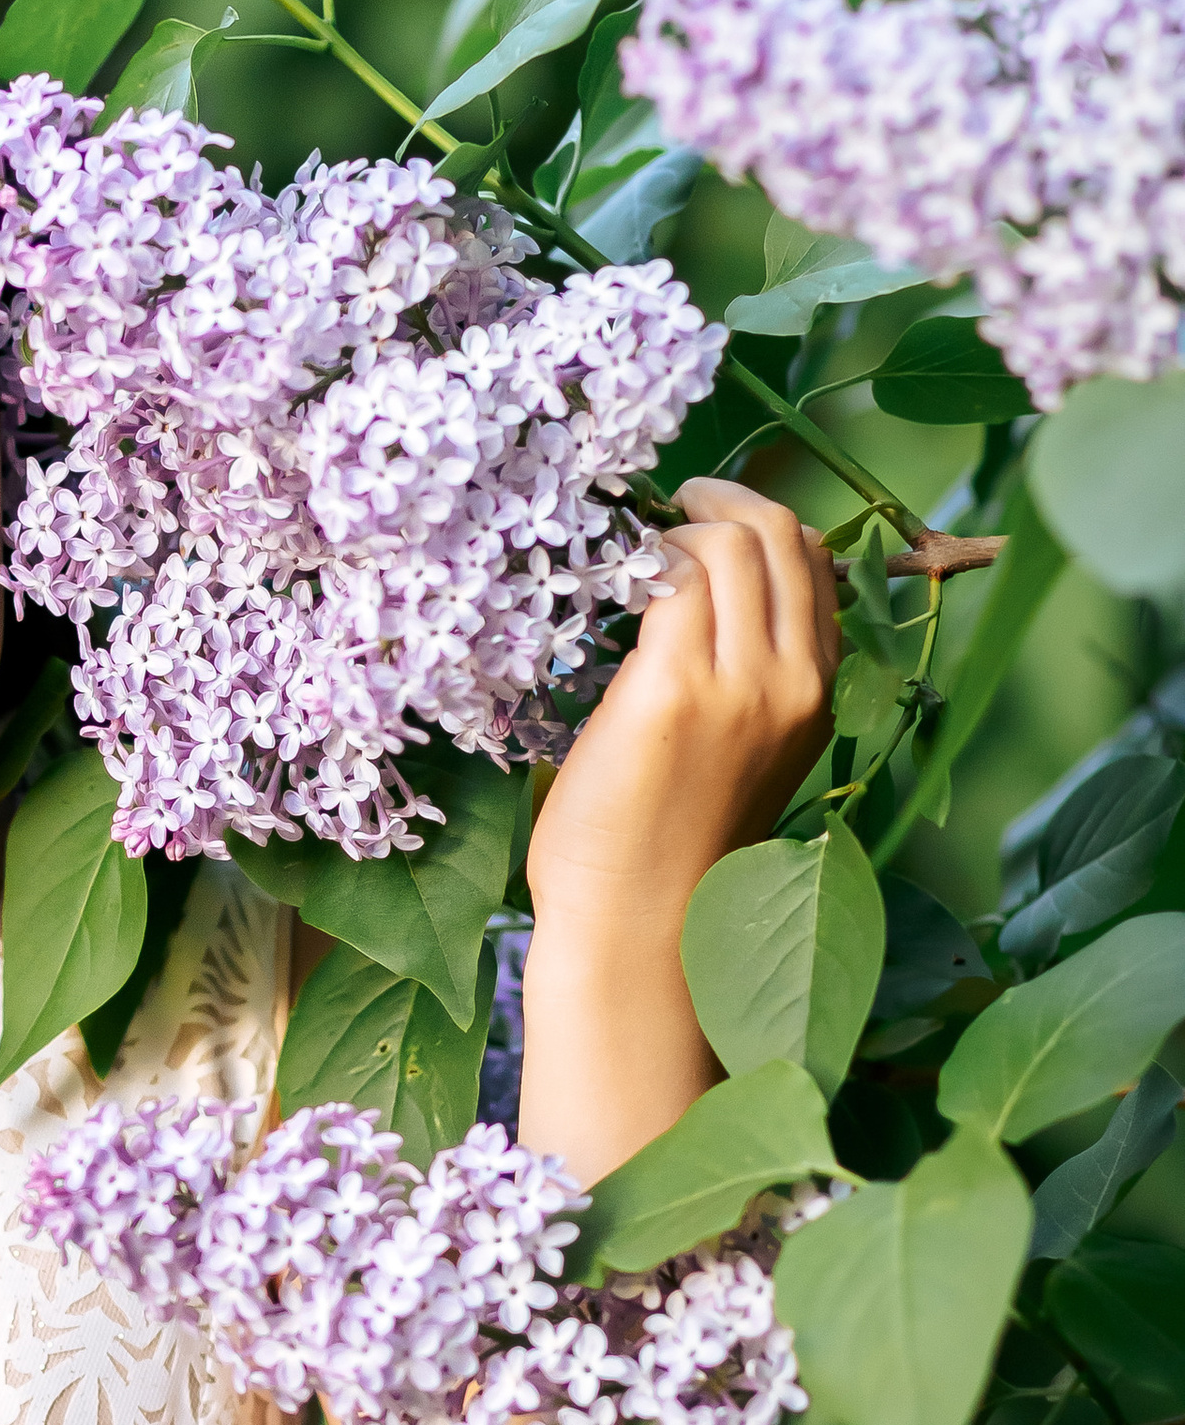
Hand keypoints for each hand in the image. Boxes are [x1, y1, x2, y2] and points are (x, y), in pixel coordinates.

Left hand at [528, 479, 837, 931]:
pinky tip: (607, 578)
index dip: (756, 524)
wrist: (640, 924)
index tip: (703, 521)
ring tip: (636, 544)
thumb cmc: (672, 846)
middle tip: (668, 505)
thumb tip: (699, 600)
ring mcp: (739, 684)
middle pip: (778, 534)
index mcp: (818, 694)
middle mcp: (794, 681)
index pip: (813, 564)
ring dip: (676, 525)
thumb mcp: (744, 753)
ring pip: (729, 542)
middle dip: (719, 499)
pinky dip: (639, 561)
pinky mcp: (672, 689)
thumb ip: (744, 679)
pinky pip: (669, 580)